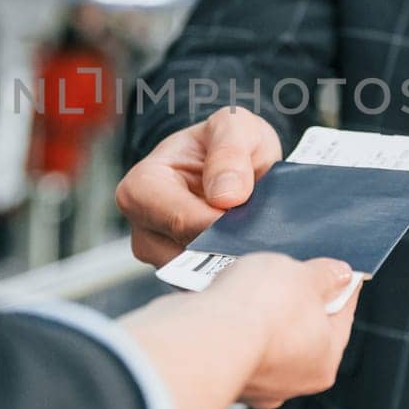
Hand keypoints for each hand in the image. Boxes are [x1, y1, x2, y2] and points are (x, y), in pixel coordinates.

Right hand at [116, 107, 282, 265]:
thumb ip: (230, 150)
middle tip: (266, 231)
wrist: (234, 164)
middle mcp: (142, 229)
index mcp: (141, 188)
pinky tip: (254, 251)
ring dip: (234, 259)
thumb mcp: (235, 127)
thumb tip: (226, 195)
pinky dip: (235, 269)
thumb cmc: (226, 143)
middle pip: (188, 254)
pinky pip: (211, 280)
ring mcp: (161, 256)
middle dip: (230, 244)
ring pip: (201, 274)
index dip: (222, 224)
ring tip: (262, 238)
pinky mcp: (183, 276)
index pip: (181, 221)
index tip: (255, 220)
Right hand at [205, 253, 360, 408]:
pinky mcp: (217, 374)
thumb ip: (325, 274)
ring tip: (245, 283)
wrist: (204, 333)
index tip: (336, 272)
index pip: (342, 317)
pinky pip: (230, 342)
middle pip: (300, 331)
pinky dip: (228, 324)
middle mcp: (291, 381)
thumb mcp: (304, 275)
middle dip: (292, 301)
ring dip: (256, 314)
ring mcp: (252, 383)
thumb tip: (340, 275)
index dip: (339, 287)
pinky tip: (221, 301)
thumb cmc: (261, 309)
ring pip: (261, 339)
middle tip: (285, 273)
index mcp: (325, 360)